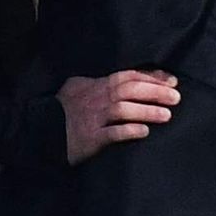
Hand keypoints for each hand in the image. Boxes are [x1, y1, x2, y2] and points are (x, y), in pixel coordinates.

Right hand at [60, 68, 178, 162]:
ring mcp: (92, 118)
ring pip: (122, 109)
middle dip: (155, 91)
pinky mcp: (89, 138)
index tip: (172, 81)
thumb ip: (95, 82)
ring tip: (166, 115)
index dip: (151, 77)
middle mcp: (95, 99)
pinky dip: (128, 131)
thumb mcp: (75, 88)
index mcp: (95, 85)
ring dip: (146, 111)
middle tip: (176, 97)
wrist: (39, 132)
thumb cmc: (60, 111)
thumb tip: (119, 78)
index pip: (127, 76)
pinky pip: (111, 133)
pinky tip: (144, 132)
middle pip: (128, 89)